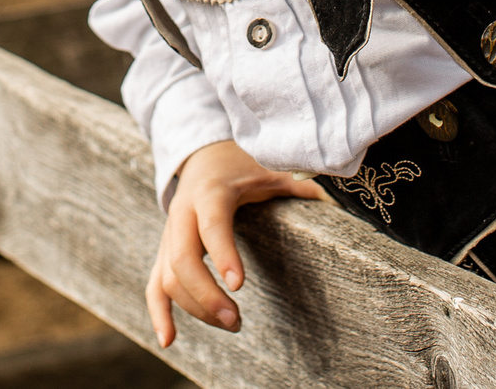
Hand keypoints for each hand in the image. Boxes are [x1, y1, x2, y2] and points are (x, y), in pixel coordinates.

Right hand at [146, 140, 324, 348]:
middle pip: (181, 258)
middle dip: (206, 294)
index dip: (223, 253)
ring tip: (232, 324)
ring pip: (169, 276)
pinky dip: (160, 312)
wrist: (203, 155)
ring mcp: (170, 233)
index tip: (239, 285)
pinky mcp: (164, 251)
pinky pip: (155, 284)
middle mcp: (183, 212)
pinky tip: (169, 340)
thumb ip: (302, 186)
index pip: (212, 224)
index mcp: (211, 192)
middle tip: (236, 320)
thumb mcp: (271, 170)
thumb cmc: (243, 166)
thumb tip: (340, 206)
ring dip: (195, 308)